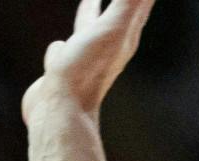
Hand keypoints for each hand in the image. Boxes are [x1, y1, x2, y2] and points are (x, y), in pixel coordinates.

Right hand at [23, 0, 157, 126]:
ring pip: (90, 30)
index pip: (139, 6)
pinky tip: (59, 47)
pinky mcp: (61, 71)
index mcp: (123, 38)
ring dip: (91, 15)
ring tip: (90, 3)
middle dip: (124, 0)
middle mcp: (106, 49)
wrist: (61, 111)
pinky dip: (64, 43)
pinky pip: (64, 50)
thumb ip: (128, 4)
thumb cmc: (87, 71)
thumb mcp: (114, 28)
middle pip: (119, 16)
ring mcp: (83, 60)